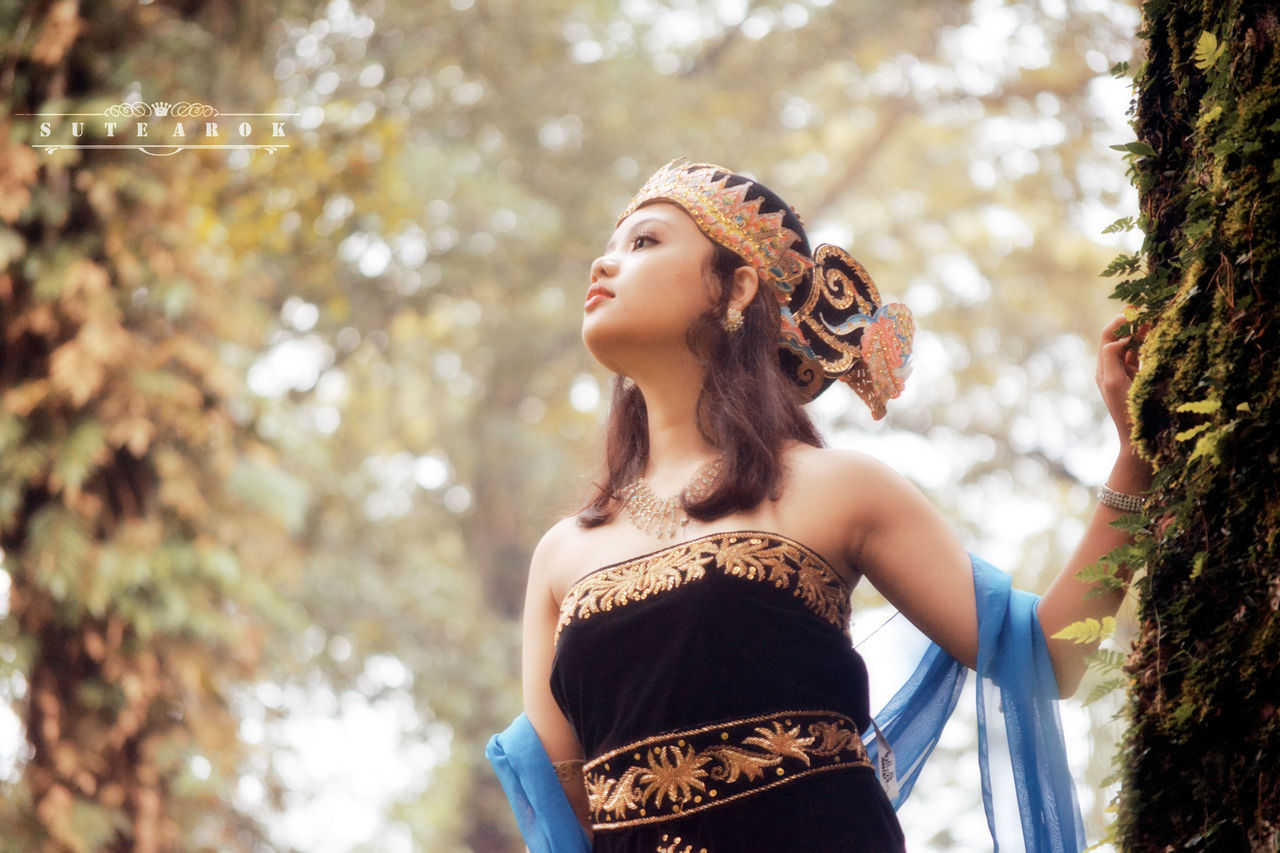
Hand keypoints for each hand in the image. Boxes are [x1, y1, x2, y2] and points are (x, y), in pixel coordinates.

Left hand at [1097, 312, 1152, 488]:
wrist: (1141, 442)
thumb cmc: (1129, 414)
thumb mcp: (1117, 385)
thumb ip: (1114, 360)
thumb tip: (1119, 339)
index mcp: (1104, 370)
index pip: (1109, 336)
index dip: (1121, 322)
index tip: (1139, 312)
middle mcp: (1112, 370)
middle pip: (1118, 337)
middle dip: (1131, 323)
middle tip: (1150, 310)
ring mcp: (1126, 376)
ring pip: (1132, 346)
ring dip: (1142, 331)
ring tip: (1157, 319)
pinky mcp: (1140, 381)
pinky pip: (1142, 357)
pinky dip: (1149, 345)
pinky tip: (1160, 336)